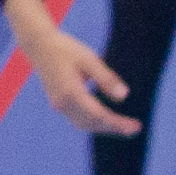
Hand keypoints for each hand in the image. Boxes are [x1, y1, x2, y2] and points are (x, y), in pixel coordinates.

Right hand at [10, 0, 135, 135]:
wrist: (39, 46)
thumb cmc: (67, 49)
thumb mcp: (90, 59)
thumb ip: (106, 79)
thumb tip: (124, 96)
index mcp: (70, 92)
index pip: (98, 114)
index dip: (117, 123)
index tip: (136, 127)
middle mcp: (62, 103)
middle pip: (91, 123)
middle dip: (113, 128)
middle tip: (136, 129)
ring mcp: (58, 105)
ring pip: (83, 124)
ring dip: (104, 127)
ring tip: (125, 127)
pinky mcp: (58, 103)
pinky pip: (78, 119)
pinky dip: (94, 122)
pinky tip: (108, 120)